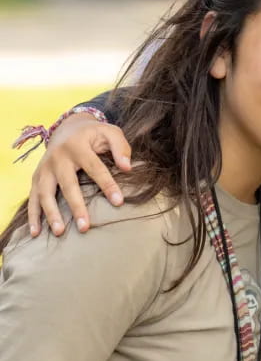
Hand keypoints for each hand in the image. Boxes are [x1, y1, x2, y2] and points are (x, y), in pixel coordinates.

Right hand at [28, 114, 131, 236]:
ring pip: (45, 193)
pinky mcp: (36, 177)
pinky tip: (36, 232)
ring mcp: (44, 168)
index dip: (107, 185)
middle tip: (85, 226)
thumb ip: (121, 148)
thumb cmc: (94, 134)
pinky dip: (33, 215)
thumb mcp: (110, 132)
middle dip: (76, 206)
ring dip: (51, 214)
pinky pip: (32, 198)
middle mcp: (58, 158)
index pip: (95, 168)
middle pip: (67, 185)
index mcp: (77, 146)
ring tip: (59, 232)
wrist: (67, 128)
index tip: (118, 202)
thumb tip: (127, 168)